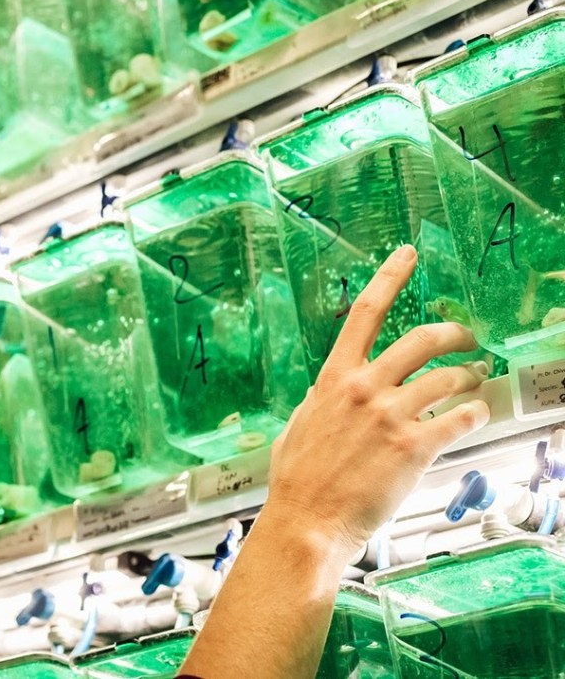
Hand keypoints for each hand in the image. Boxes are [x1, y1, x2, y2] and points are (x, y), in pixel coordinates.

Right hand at [264, 245, 489, 558]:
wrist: (306, 522)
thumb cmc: (297, 480)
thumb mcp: (299, 425)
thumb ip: (323, 401)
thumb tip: (333, 391)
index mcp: (334, 379)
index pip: (365, 313)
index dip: (390, 277)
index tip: (408, 254)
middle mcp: (365, 389)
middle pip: (422, 339)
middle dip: (455, 334)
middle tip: (467, 340)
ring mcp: (391, 417)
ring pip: (449, 378)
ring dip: (470, 378)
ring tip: (474, 384)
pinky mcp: (414, 447)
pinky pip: (461, 417)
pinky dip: (476, 413)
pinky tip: (477, 415)